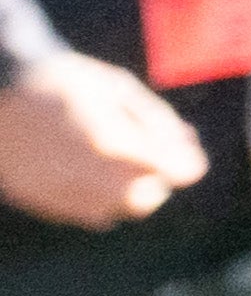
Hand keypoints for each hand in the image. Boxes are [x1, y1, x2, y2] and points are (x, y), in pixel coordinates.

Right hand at [0, 59, 196, 231]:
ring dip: (127, 191)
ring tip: (115, 159)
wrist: (1, 93)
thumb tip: (187, 146)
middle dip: (156, 179)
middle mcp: (93, 178)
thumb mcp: (120, 89)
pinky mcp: (43, 202)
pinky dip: (98, 198)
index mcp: (118, 145)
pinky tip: (88, 170)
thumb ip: (158, 122)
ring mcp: (65, 194)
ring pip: (116, 211)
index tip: (187, 155)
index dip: (187, 163)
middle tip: (150, 156)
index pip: (174, 171)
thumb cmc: (67, 82)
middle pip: (148, 199)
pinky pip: (86, 213)